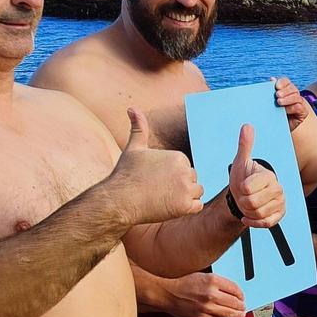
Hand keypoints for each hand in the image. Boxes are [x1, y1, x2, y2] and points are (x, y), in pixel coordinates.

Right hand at [107, 108, 203, 225]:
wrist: (118, 201)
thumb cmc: (125, 174)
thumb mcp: (133, 148)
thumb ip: (138, 128)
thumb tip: (132, 108)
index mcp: (178, 157)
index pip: (185, 167)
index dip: (171, 174)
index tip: (155, 178)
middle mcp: (185, 171)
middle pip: (192, 179)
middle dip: (179, 185)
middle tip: (158, 189)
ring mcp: (186, 189)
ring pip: (197, 191)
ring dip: (185, 196)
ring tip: (164, 197)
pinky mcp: (185, 206)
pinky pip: (197, 206)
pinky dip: (187, 208)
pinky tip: (170, 205)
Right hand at [162, 272, 244, 316]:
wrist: (168, 294)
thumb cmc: (185, 284)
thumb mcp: (204, 276)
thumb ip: (219, 283)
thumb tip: (233, 291)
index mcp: (213, 281)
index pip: (235, 289)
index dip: (241, 294)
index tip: (242, 296)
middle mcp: (211, 294)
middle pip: (235, 303)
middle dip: (241, 306)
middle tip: (243, 307)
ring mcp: (207, 307)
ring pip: (229, 314)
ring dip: (237, 314)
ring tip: (240, 314)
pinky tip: (226, 316)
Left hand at [228, 124, 285, 228]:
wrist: (244, 196)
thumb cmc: (243, 178)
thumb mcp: (240, 162)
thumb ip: (245, 145)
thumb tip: (247, 125)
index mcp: (269, 176)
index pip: (247, 188)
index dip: (241, 189)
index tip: (243, 186)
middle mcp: (278, 189)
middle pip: (252, 202)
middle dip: (243, 202)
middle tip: (244, 196)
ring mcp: (280, 203)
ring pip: (257, 213)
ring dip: (248, 212)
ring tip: (248, 204)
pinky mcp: (279, 215)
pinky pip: (265, 224)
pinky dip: (253, 222)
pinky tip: (248, 217)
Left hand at [272, 77, 306, 131]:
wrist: (276, 129)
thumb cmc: (272, 114)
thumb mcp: (269, 102)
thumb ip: (270, 91)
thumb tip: (272, 79)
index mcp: (286, 90)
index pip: (286, 81)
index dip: (282, 82)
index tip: (276, 86)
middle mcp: (294, 95)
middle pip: (293, 88)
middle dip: (285, 91)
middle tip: (277, 95)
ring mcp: (299, 103)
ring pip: (297, 97)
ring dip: (288, 99)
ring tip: (279, 102)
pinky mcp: (303, 112)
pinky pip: (299, 107)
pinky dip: (292, 108)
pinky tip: (285, 110)